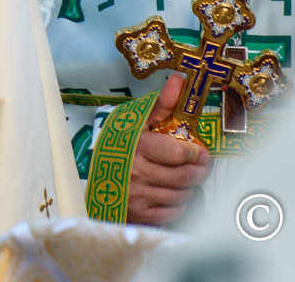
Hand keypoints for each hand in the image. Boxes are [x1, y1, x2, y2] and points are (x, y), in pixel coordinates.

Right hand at [126, 75, 211, 226]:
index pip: (178, 153)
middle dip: (199, 171)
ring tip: (188, 179)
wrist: (93, 176)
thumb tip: (178, 80)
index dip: (196, 153)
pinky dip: (179, 205)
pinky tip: (175, 194)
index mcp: (137, 146)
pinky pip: (171, 214)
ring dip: (190, 188)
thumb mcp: (138, 122)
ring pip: (180, 196)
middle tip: (201, 165)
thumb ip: (162, 104)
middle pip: (184, 177)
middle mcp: (136, 172)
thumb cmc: (121, 145)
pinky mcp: (138, 215)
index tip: (200, 151)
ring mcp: (137, 196)